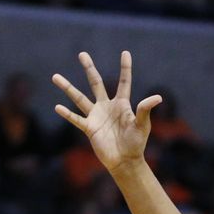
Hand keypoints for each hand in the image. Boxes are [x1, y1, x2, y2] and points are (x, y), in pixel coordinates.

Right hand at [52, 51, 160, 176]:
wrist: (125, 161)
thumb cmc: (136, 143)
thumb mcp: (142, 125)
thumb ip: (145, 110)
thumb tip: (158, 97)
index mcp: (122, 104)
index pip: (124, 82)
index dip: (125, 68)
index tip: (125, 53)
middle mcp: (107, 106)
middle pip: (96, 83)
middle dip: (89, 68)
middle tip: (82, 54)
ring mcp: (96, 116)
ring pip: (79, 98)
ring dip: (68, 88)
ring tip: (55, 76)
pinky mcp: (89, 128)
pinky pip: (76, 119)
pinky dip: (67, 114)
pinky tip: (58, 107)